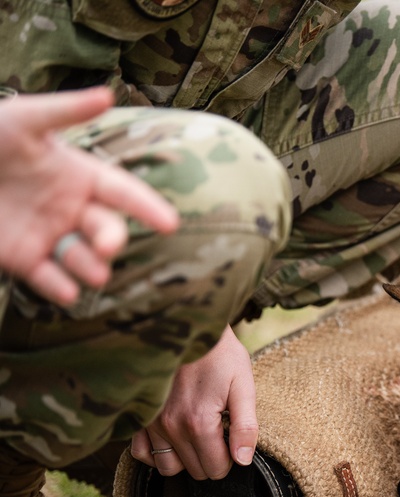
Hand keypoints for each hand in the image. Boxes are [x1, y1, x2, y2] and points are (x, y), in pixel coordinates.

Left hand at [0, 87, 178, 305]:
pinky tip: (66, 293)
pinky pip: (47, 279)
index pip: (124, 193)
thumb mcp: (23, 118)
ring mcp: (50, 235)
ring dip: (91, 267)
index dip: (147, 206)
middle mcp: (73, 208)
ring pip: (83, 258)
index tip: (170, 223)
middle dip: (113, 239)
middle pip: (107, 229)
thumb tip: (108, 94)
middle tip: (108, 245)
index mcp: (81, 176)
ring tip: (95, 274)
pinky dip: (58, 288)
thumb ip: (65, 110)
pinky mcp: (23, 259)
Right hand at [131, 325, 258, 479]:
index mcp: (198, 423)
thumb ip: (245, 426)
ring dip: (186, 459)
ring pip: (168, 467)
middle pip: (195, 470)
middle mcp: (170, 428)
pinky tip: (174, 437)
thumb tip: (243, 460)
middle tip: (219, 430)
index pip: (216, 469)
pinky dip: (157, 452)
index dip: (231, 459)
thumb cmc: (218, 353)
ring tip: (199, 435)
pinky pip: (141, 453)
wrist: (184, 325)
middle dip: (211, 458)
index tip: (233, 436)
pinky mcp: (138, 417)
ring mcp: (150, 424)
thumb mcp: (243, 384)